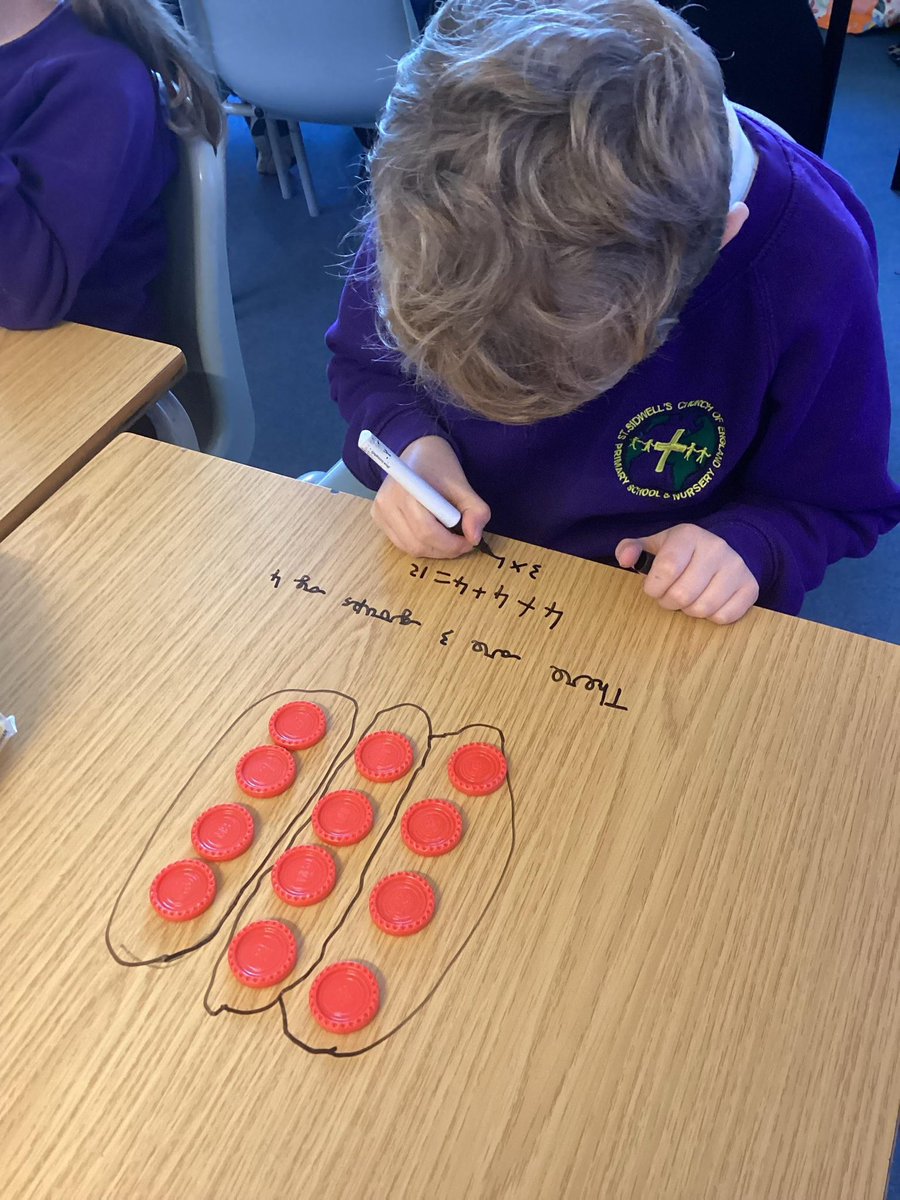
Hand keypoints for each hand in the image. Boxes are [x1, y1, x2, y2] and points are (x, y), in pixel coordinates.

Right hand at [372, 436, 490, 558]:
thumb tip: (474, 538)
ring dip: (434, 550)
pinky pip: (402, 544)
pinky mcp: (378, 518)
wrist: (418, 453)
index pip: (426, 530)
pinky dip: (422, 545)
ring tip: (449, 538)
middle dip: (445, 549)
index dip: (450, 543)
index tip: (469, 542)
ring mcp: (379, 511)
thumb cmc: (439, 467)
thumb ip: (475, 510)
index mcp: (407, 489)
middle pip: (418, 543)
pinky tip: (433, 534)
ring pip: (410, 548)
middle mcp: (387, 501)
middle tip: (463, 543)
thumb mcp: (463, 485)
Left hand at [615, 524, 758, 623]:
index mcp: (688, 535)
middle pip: (683, 594)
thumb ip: (631, 549)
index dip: (654, 587)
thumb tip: (625, 559)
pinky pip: (724, 616)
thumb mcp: (655, 545)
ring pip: (704, 608)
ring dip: (689, 611)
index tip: (653, 588)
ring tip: (688, 599)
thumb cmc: (681, 553)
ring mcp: (736, 568)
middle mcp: (716, 548)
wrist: (724, 550)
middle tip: (670, 597)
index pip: (667, 568)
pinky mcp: (750, 587)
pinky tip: (707, 603)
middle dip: (669, 602)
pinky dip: (711, 617)